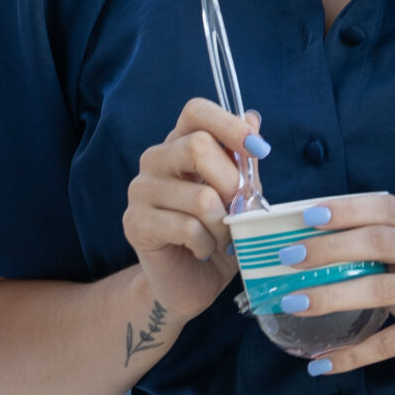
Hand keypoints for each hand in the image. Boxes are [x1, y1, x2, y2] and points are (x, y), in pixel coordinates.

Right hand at [123, 99, 260, 324]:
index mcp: (179, 144)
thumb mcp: (238, 196)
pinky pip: (187, 228)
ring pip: (199, 196)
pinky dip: (207, 244)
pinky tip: (203, 251)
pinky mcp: (135, 222)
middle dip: (231, 183)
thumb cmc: (216, 235)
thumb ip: (243, 161)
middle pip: (198, 147)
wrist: (187, 283)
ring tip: (222, 237)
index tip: (259, 150)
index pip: (196, 111)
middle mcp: (155, 159)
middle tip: (239, 209)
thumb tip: (252, 118)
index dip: (229, 125)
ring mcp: (140, 190)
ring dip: (223, 224)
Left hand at [286, 193, 394, 375]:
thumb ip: (372, 242)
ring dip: (331, 296)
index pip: (384, 207)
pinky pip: (389, 343)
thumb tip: (302, 245)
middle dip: (329, 249)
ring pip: (380, 290)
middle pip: (379, 242)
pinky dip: (352, 354)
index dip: (346, 209)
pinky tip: (321, 363)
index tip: (308, 216)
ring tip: (294, 303)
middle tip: (289, 259)